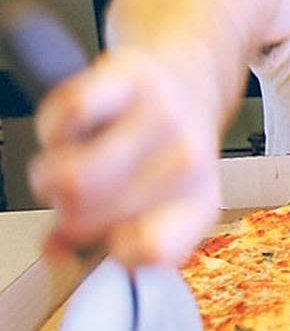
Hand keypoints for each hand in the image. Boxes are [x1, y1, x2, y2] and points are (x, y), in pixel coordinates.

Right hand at [28, 49, 220, 267]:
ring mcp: (162, 117)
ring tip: (66, 166)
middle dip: (69, 211)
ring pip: (72, 177)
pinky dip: (53, 127)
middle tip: (82, 195)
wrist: (190, 77)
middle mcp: (189, 163)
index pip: (149, 251)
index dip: (109, 252)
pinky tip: (71, 131)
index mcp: (198, 203)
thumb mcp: (157, 203)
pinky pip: (71, 114)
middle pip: (87, 218)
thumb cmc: (165, 148)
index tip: (104, 239)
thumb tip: (57, 253)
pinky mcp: (130, 77)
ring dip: (50, 177)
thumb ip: (110, 238)